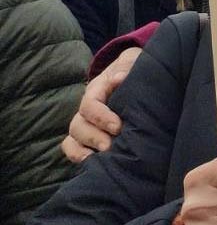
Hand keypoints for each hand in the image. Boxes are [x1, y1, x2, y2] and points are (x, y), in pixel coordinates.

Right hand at [62, 47, 140, 162]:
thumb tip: (118, 79)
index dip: (100, 117)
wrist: (136, 76)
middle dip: (93, 137)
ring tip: (103, 157)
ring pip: (73, 137)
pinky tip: (92, 164)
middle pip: (78, 124)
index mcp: (98, 88)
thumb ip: (128, 65)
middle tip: (110, 146)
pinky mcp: (90, 135)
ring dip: (84, 149)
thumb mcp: (134, 60)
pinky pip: (72, 147)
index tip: (118, 126)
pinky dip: (77, 155)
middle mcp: (88, 107)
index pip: (90, 104)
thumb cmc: (134, 68)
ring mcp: (87, 122)